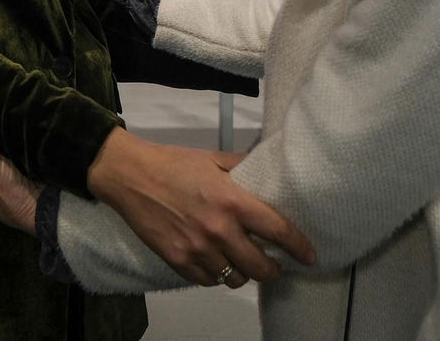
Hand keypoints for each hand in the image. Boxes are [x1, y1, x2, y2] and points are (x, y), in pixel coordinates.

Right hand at [86, 128, 314, 288]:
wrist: (130, 175)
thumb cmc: (173, 163)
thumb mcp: (213, 158)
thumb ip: (242, 166)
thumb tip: (264, 168)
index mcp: (232, 202)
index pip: (278, 231)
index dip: (299, 247)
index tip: (310, 256)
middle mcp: (219, 231)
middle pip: (261, 267)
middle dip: (274, 270)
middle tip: (275, 265)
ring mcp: (198, 250)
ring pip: (235, 279)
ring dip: (244, 274)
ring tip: (243, 264)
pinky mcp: (178, 261)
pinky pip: (207, 281)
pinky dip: (216, 276)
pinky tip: (215, 265)